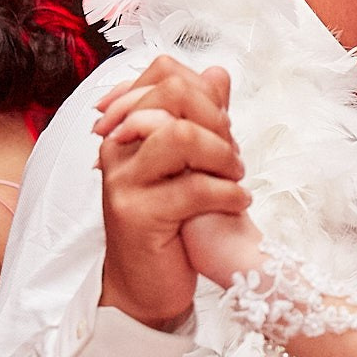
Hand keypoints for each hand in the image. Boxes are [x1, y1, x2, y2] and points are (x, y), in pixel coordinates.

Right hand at [95, 57, 247, 329]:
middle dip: (218, 121)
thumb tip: (216, 72)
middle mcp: (117, 147)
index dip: (206, 93)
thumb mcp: (186, 164)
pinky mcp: (138, 215)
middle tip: (233, 156)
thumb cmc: (169, 222)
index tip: (220, 128)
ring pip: (181, 135)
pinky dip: (229, 193)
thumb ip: (199, 118)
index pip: (164, 73)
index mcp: (126, 128)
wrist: (146, 285)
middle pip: (174, 95)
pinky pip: (194, 188)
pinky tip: (238, 202)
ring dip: (223, 154)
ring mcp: (124, 181)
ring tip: (236, 177)